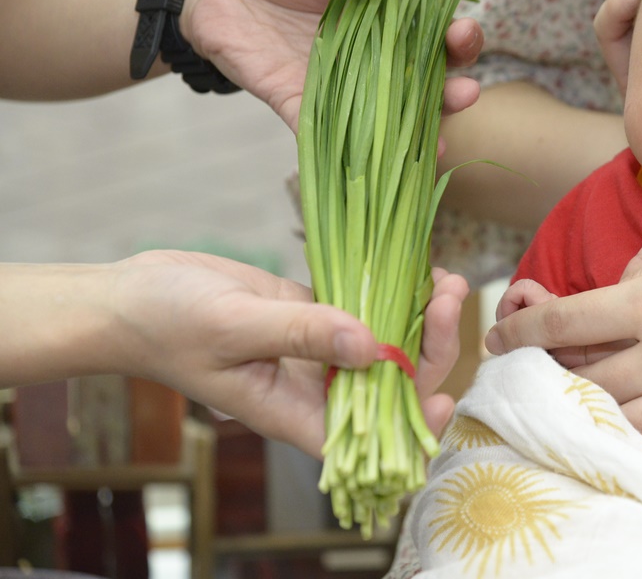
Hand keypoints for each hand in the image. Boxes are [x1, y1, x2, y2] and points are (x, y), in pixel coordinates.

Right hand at [112, 250, 466, 456]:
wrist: (131, 298)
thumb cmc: (167, 324)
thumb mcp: (234, 326)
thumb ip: (302, 334)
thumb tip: (373, 345)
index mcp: (298, 412)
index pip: (373, 437)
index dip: (416, 423)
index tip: (445, 392)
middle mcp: (318, 387)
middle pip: (396, 384)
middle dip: (432, 345)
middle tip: (448, 294)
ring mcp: (320, 349)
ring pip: (389, 342)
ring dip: (422, 315)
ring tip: (445, 276)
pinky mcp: (316, 313)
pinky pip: (368, 308)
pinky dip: (396, 291)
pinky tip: (418, 266)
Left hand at [181, 0, 482, 130]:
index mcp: (390, 16)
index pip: (436, 31)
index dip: (457, 37)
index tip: (462, 33)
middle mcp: (378, 58)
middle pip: (428, 82)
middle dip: (455, 90)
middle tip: (468, 90)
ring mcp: (347, 88)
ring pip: (393, 117)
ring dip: (421, 133)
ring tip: (442, 142)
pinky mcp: (308, 108)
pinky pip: (335, 140)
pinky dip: (358, 157)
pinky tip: (381, 169)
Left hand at [485, 198, 641, 464]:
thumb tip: (628, 283)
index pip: (562, 322)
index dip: (519, 331)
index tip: (500, 336)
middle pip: (583, 379)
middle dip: (549, 379)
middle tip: (534, 380)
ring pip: (623, 420)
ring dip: (594, 417)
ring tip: (578, 416)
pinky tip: (640, 451)